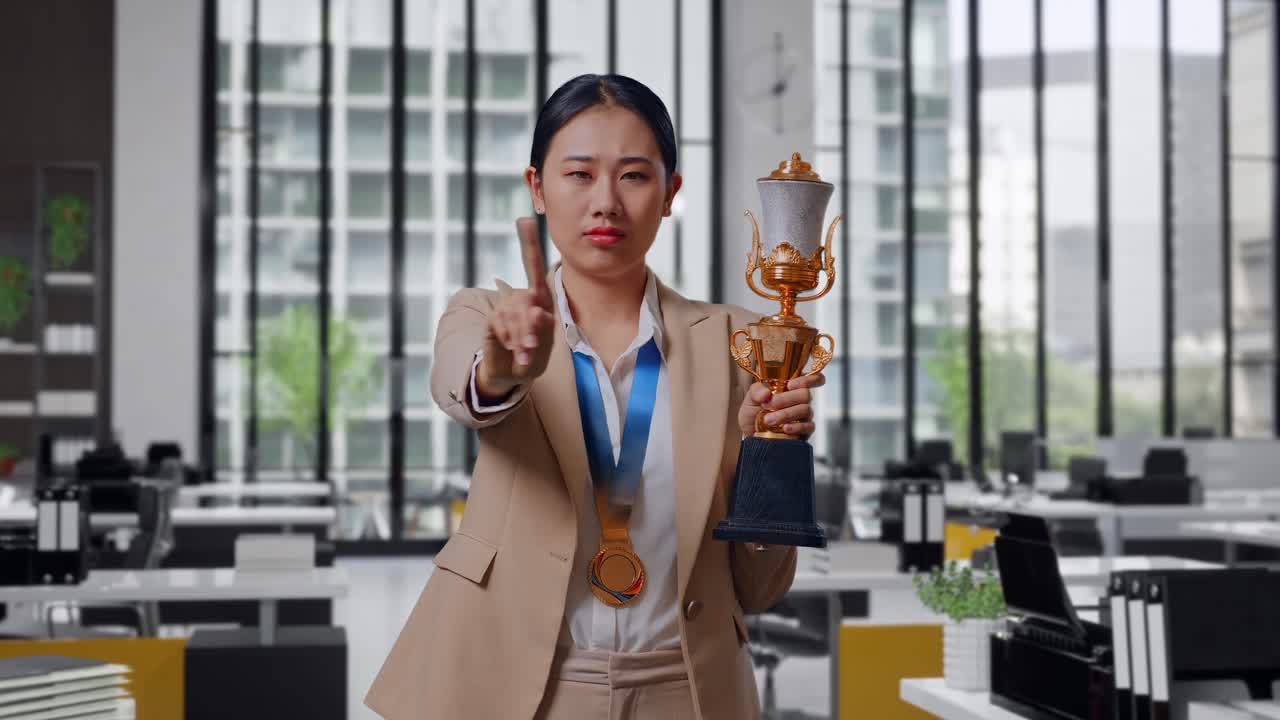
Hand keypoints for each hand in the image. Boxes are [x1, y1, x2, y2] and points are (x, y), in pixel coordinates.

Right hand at [475, 218, 554, 400]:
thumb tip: (536, 309)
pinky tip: (511, 349)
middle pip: (526, 299)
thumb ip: (542, 329)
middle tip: (531, 348)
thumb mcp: (544, 346)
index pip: (535, 268)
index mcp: (540, 300)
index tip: (524, 220)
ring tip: (524, 354)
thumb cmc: (534, 357)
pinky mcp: (491, 320)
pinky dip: (509, 339)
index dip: (528, 244)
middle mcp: (521, 299)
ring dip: (520, 336)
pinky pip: (500, 323)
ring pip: (513, 313)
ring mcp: (504, 308)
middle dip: (530, 326)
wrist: (512, 375)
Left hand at [737, 373, 825, 438]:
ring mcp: (804, 415)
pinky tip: (784, 428)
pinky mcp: (804, 430)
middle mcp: (800, 400)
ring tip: (768, 420)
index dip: (808, 379)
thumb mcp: (750, 399)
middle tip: (767, 405)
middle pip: (806, 394)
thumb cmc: (754, 414)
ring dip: (785, 414)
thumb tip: (766, 393)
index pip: (812, 378)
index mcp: (791, 387)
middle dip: (785, 399)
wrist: (751, 434)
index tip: (791, 384)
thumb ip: (756, 390)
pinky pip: (808, 427)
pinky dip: (796, 427)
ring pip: (805, 410)